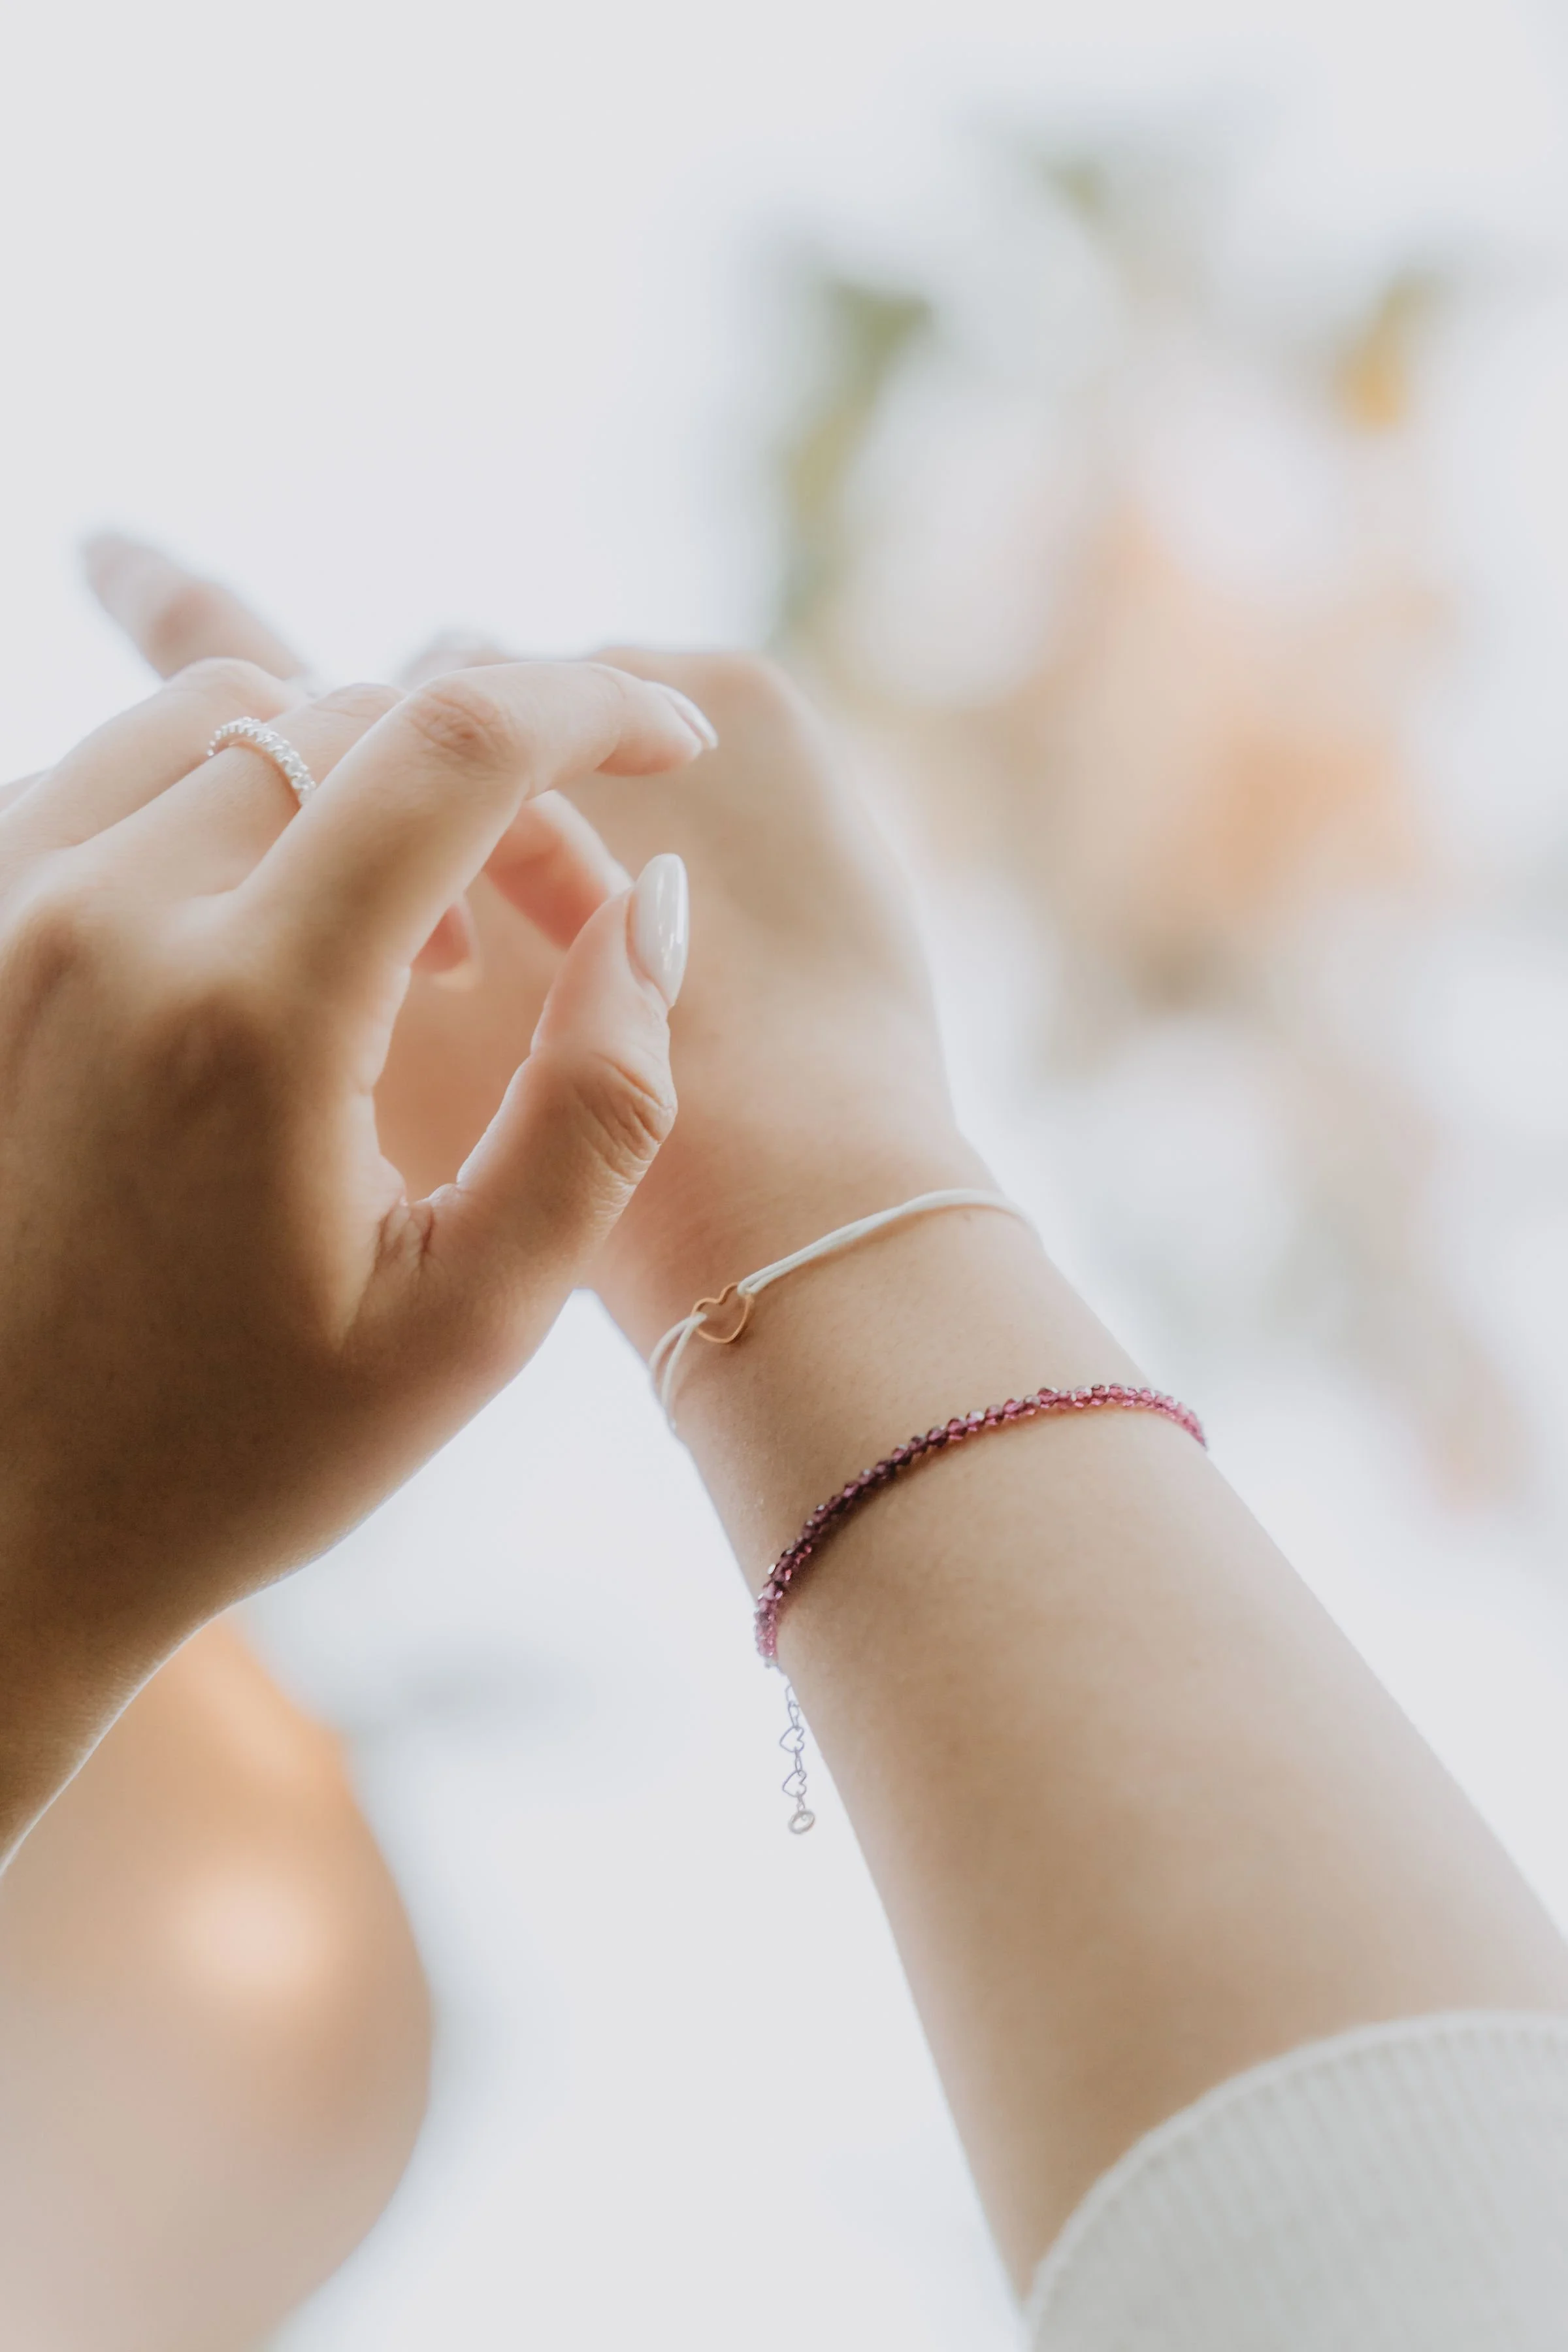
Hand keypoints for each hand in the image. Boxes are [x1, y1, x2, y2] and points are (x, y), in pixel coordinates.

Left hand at [83, 541, 980, 1360]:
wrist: (0, 1520)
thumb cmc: (242, 1447)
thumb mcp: (475, 1318)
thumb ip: (598, 1102)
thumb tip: (648, 908)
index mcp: (249, 1018)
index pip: (451, 742)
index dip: (591, 708)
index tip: (669, 745)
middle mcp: (102, 926)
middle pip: (351, 723)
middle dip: (494, 789)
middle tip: (548, 931)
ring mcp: (3, 915)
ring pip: (226, 719)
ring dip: (358, 787)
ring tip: (416, 947)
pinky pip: (115, 773)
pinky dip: (232, 803)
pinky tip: (282, 941)